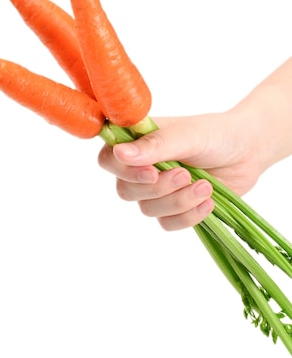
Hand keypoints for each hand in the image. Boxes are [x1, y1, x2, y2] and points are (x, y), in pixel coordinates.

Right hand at [98, 111, 264, 230]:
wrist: (248, 151)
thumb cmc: (216, 134)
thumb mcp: (187, 135)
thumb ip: (154, 146)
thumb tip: (119, 152)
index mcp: (138, 141)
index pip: (109, 158)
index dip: (122, 170)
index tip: (150, 172)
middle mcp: (142, 166)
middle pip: (126, 189)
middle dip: (157, 188)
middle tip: (184, 175)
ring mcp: (158, 189)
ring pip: (148, 209)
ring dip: (178, 201)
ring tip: (204, 185)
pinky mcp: (175, 208)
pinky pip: (168, 223)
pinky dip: (188, 216)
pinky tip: (208, 201)